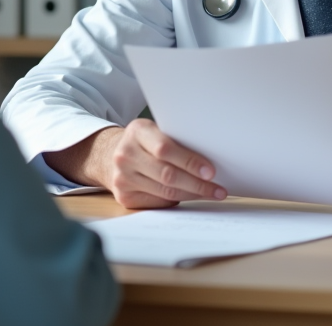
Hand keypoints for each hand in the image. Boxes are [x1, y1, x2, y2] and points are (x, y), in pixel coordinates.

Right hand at [47, 120, 226, 208]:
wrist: (113, 154)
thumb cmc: (146, 142)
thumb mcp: (156, 131)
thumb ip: (175, 140)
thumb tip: (210, 160)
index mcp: (137, 131)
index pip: (165, 149)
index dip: (189, 161)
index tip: (211, 171)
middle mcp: (125, 154)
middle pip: (167, 174)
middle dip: (197, 183)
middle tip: (218, 189)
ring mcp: (122, 177)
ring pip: (165, 191)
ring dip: (193, 194)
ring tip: (212, 194)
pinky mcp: (124, 196)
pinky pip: (158, 201)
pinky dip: (179, 200)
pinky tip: (193, 196)